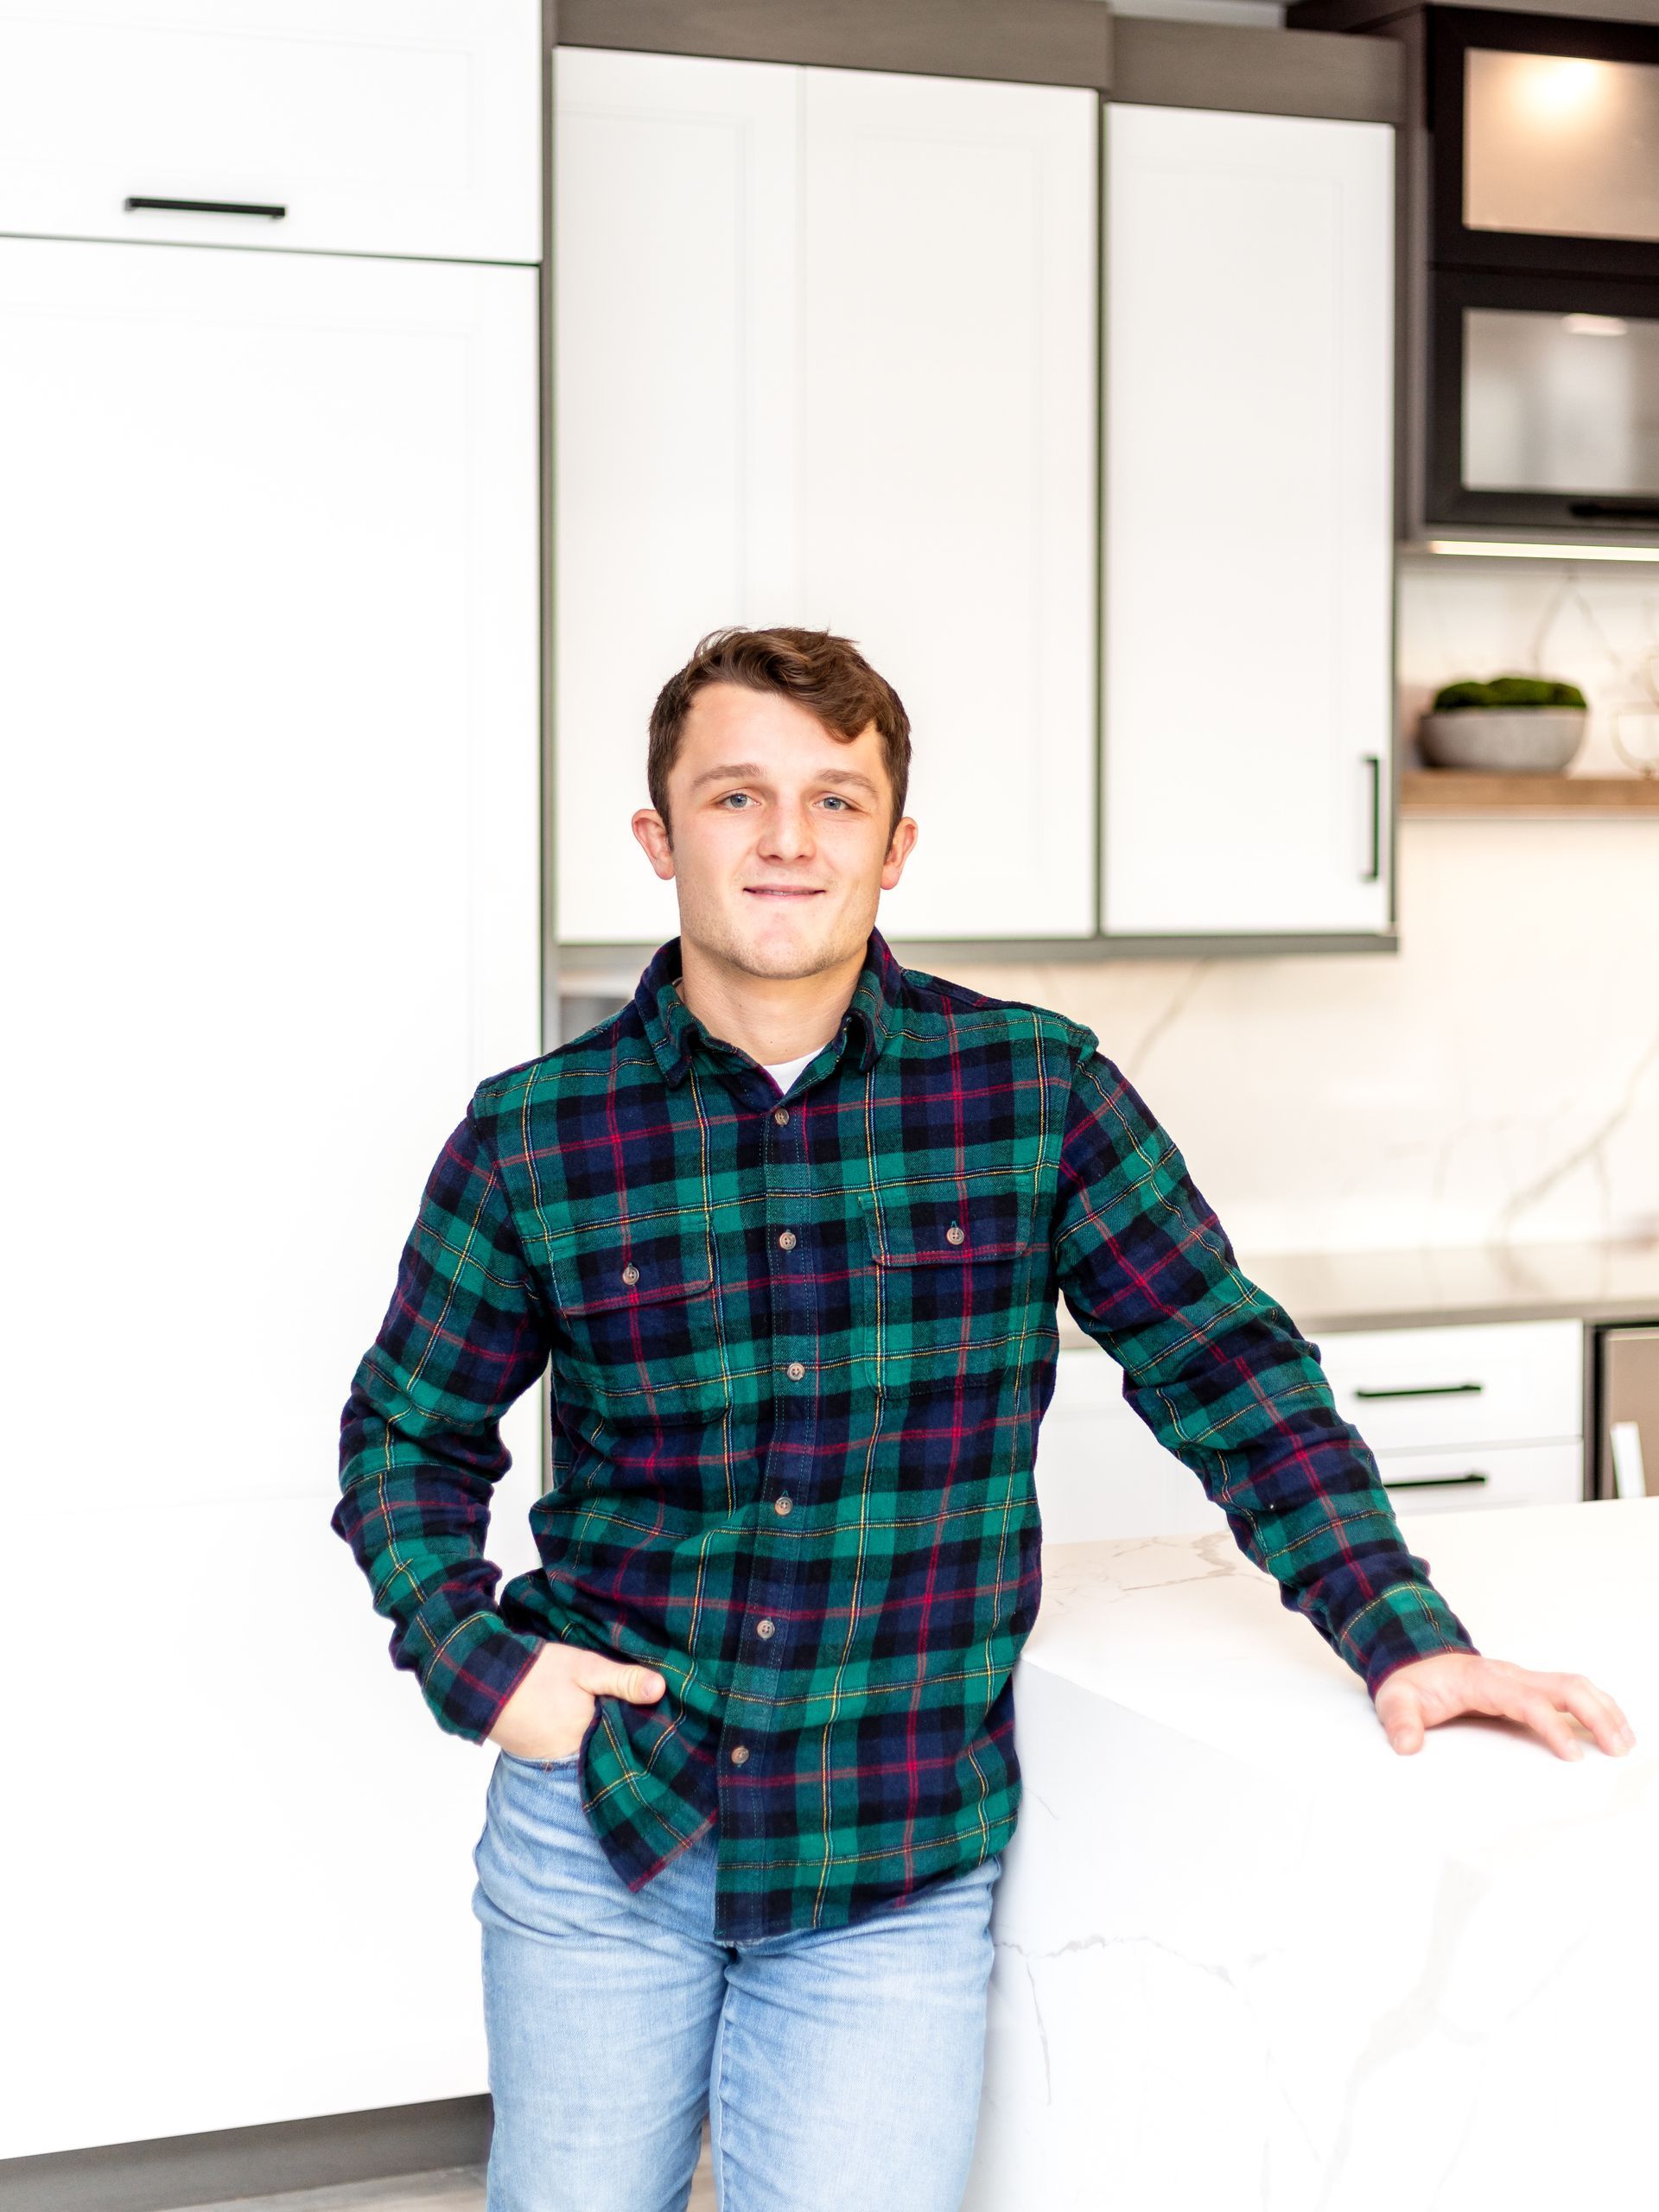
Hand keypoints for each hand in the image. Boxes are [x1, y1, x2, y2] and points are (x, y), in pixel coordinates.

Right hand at [487, 1640, 665, 1760]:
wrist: (484, 1681)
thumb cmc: (537, 1673)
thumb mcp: (586, 1668)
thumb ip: (623, 1680)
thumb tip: (661, 1689)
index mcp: (589, 1740)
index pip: (627, 1742)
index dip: (643, 1730)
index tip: (662, 1720)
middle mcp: (572, 1759)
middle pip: (608, 1749)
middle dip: (623, 1736)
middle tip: (645, 1717)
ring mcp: (553, 1760)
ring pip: (589, 1750)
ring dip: (601, 1737)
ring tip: (621, 1718)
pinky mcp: (538, 1755)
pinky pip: (569, 1750)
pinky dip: (579, 1738)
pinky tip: (589, 1721)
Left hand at [1373, 1651, 1635, 1759]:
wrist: (1411, 1659)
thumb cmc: (1411, 1682)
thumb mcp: (1395, 1700)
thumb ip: (1400, 1721)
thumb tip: (1407, 1745)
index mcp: (1484, 1681)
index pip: (1529, 1701)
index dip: (1553, 1726)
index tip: (1573, 1756)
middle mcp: (1510, 1676)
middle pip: (1565, 1686)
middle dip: (1597, 1715)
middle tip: (1618, 1749)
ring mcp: (1521, 1680)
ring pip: (1574, 1685)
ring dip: (1604, 1709)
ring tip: (1625, 1741)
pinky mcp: (1526, 1688)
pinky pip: (1568, 1692)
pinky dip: (1595, 1706)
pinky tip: (1610, 1728)